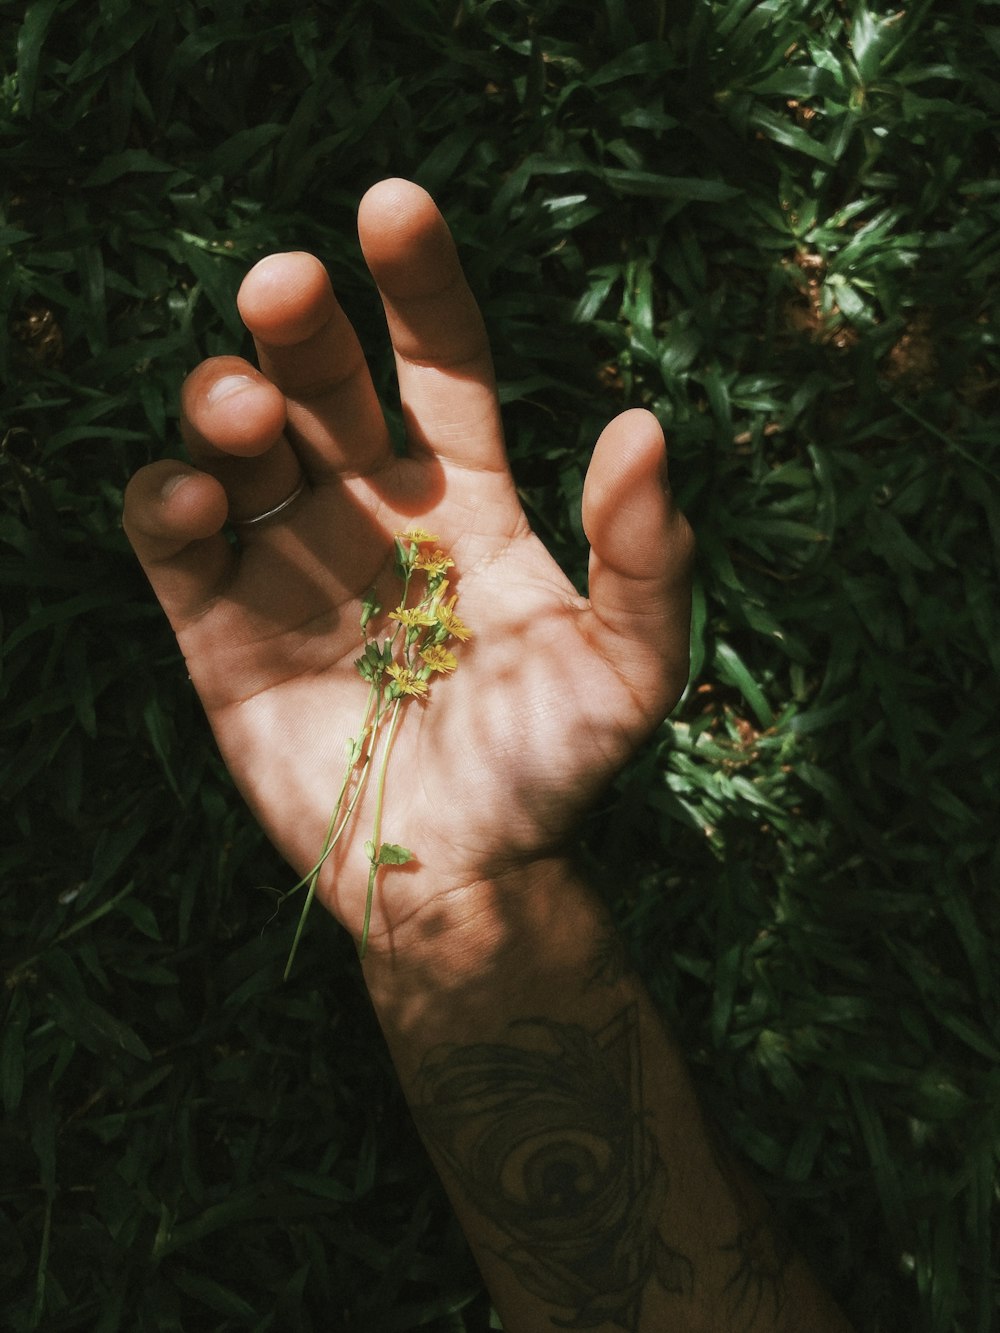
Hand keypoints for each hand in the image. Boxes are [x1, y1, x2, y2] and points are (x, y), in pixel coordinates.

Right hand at [123, 179, 693, 953]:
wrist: (460, 876)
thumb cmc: (550, 774)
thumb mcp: (628, 671)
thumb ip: (645, 559)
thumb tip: (645, 427)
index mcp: (463, 499)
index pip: (438, 362)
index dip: (418, 284)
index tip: (394, 204)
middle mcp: (368, 511)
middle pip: (319, 380)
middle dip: (298, 321)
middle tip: (282, 285)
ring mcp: (287, 561)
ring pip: (234, 440)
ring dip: (225, 399)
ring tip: (246, 415)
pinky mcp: (216, 622)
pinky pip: (170, 534)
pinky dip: (166, 499)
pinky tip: (199, 501)